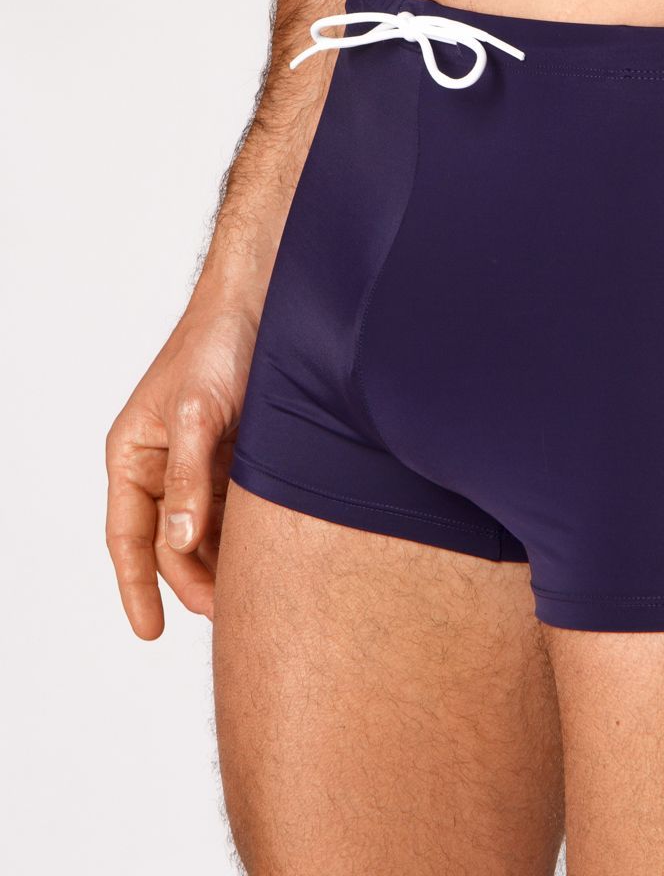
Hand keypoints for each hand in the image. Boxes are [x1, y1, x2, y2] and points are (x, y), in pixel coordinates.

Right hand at [105, 297, 257, 637]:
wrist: (265, 296)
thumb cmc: (219, 342)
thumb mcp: (199, 412)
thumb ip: (189, 478)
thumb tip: (180, 543)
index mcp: (134, 454)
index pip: (127, 536)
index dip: (137, 586)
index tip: (149, 632)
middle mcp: (163, 462)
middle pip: (171, 541)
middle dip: (193, 581)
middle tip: (229, 618)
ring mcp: (201, 459)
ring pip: (206, 528)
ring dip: (223, 559)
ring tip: (254, 596)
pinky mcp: (237, 452)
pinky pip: (236, 506)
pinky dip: (247, 531)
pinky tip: (270, 554)